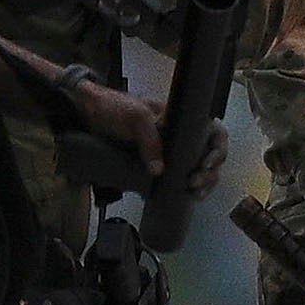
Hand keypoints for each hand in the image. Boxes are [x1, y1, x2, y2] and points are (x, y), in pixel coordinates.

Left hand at [62, 70, 223, 191]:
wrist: (86, 113)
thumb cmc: (114, 107)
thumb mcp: (135, 117)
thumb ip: (149, 140)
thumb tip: (159, 170)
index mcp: (180, 120)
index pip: (213, 132)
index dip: (217, 149)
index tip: (205, 164)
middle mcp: (179, 137)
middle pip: (210, 155)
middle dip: (211, 172)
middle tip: (195, 183)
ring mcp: (168, 153)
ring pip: (199, 170)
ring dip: (204, 184)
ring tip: (194, 194)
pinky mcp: (154, 167)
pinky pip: (178, 179)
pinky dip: (186, 190)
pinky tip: (186, 197)